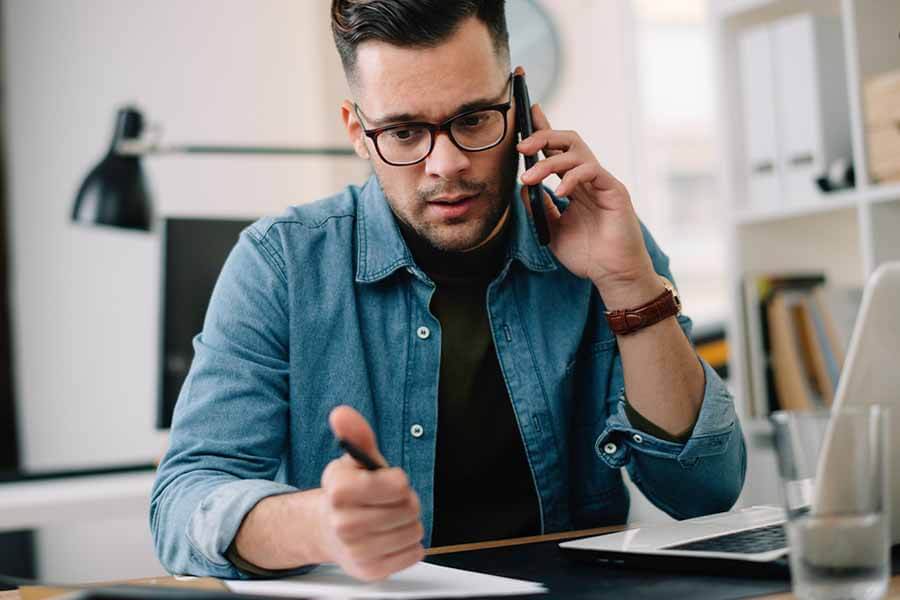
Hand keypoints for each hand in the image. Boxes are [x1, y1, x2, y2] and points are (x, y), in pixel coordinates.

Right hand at [316, 405, 424, 580]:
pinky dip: (409, 544)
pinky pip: (414, 553)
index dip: (398, 481)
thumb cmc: (350, 493)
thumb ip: (356, 435)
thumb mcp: (354, 461)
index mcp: (339, 490)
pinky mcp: (371, 570)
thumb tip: (341, 413)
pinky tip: (390, 537)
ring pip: (414, 531)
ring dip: (408, 522)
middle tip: (389, 501)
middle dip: (406, 501)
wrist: (329, 531)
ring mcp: (357, 550)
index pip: (397, 485)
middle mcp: (343, 523)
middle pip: (409, 508)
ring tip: (389, 519)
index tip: (389, 481)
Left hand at [516, 96, 658, 307]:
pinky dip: (572, 178)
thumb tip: (522, 186)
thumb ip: (538, 207)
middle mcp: (588, 179)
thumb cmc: (587, 255)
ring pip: (577, 153)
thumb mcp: (552, 229)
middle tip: (520, 147)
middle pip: (567, 141)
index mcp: (573, 185)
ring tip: (530, 178)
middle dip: (542, 136)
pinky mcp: (615, 191)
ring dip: (548, 162)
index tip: (527, 111)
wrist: (612, 275)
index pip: (557, 150)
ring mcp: (602, 182)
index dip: (543, 129)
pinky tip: (559, 193)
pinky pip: (592, 171)